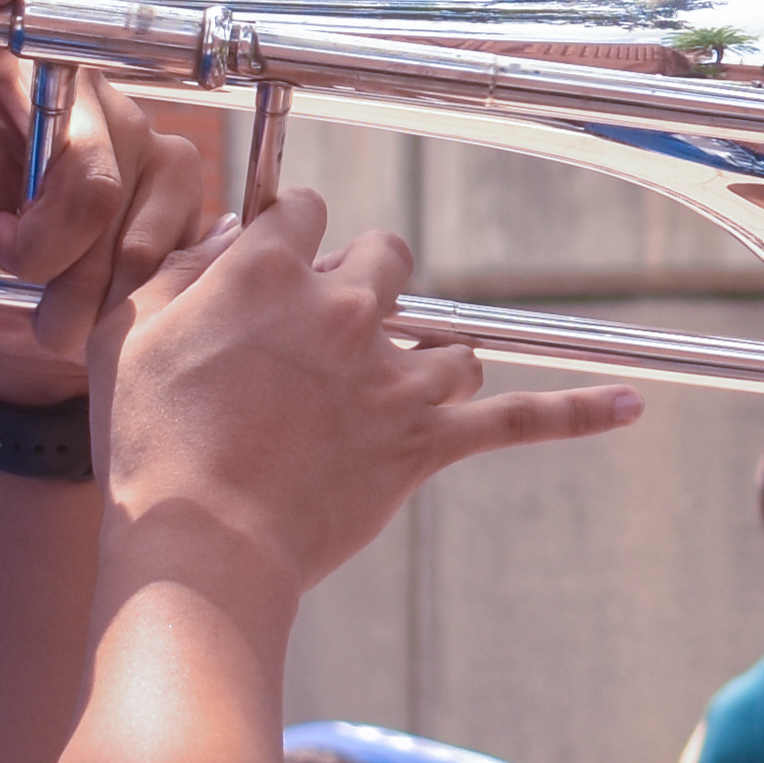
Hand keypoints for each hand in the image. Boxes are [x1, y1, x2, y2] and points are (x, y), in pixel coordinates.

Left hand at [0, 0, 211, 406]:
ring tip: (34, 309)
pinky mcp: (179, 181)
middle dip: (42, 240)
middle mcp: (73, 90)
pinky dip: (114, 296)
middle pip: (83, 161)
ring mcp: (138, 132)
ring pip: (119, 212)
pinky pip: (156, 243)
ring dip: (70, 284)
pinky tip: (86, 307)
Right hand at [102, 191, 639, 593]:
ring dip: (424, 357)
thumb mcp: (132, 332)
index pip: (306, 214)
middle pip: (386, 257)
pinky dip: (577, 412)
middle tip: (321, 344)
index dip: (288, 246)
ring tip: (388, 395)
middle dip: (361, 286)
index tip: (269, 277)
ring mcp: (397, 376)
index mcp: (271, 270)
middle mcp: (348, 309)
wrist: (199, 548)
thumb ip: (181, 269)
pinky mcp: (428, 441)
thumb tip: (230, 237)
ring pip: (446, 337)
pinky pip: (520, 418)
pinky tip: (631, 407)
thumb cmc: (151, 445)